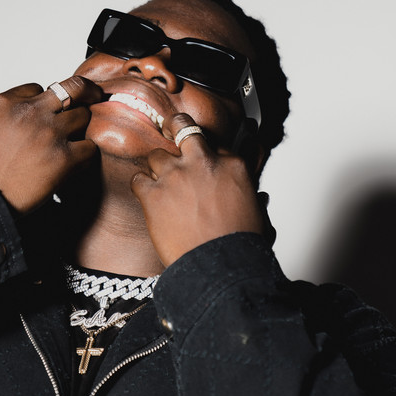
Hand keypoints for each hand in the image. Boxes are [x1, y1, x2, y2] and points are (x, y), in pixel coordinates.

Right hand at [0, 76, 101, 212]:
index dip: (46, 102)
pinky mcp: (64, 158)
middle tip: (88, 105)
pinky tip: (75, 163)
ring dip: (81, 129)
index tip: (47, 114)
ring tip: (72, 143)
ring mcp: (50, 133)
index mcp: (8, 102)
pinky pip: (90, 147)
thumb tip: (33, 112)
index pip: (40, 87)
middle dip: (78, 101)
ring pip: (84, 116)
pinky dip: (86, 155)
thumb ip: (11, 113)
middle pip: (72, 92)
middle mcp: (31, 112)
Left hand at [131, 113, 266, 266]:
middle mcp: (202, 164)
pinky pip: (137, 179)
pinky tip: (147, 196)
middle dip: (175, 126)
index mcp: (232, 166)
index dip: (205, 151)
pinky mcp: (154, 195)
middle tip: (169, 129)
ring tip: (161, 182)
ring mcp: (176, 176)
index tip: (201, 158)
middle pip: (183, 127)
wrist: (219, 269)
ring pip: (156, 154)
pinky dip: (141, 187)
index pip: (214, 143)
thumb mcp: (257, 213)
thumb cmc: (239, 246)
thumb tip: (257, 197)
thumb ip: (251, 197)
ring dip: (157, 167)